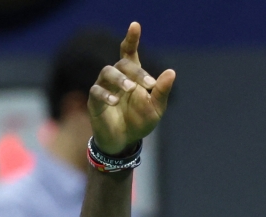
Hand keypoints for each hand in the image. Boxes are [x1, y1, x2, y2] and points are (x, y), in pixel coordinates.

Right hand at [88, 22, 175, 154]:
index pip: (129, 53)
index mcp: (132, 76)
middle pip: (122, 64)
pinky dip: (105, 94)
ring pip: (106, 72)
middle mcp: (117, 78)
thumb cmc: (140, 122)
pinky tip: (114, 101)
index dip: (131, 39)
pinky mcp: (94, 101)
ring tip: (129, 88)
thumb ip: (162, 91)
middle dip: (136, 71)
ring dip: (119, 78)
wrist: (125, 142)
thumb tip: (171, 71)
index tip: (135, 25)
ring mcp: (104, 88)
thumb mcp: (156, 108)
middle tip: (148, 83)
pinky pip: (96, 91)